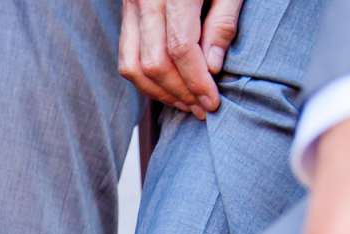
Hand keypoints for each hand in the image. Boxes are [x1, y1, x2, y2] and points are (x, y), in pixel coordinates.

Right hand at [120, 0, 244, 117]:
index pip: (180, 48)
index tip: (212, 101)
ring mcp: (131, 5)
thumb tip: (212, 68)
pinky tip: (170, 87)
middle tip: (202, 108)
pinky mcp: (126, 11)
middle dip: (179, 92)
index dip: (196, 80)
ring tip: (186, 103)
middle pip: (153, 63)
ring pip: (132, 65)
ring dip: (159, 93)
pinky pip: (128, 55)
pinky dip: (146, 79)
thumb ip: (222, 22)